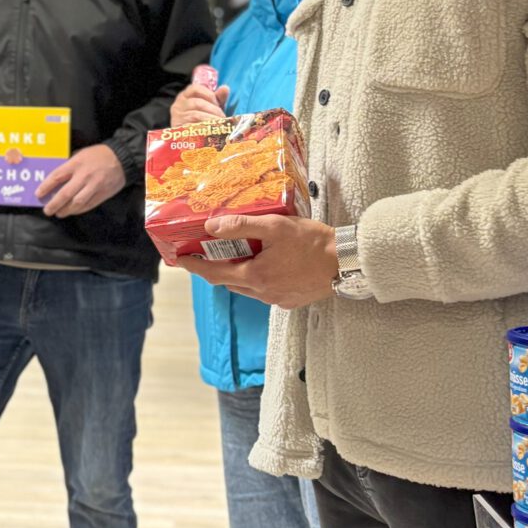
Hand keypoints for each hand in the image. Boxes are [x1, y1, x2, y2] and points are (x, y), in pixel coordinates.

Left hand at [36, 144, 127, 217]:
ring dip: (66, 210)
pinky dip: (78, 210)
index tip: (38, 194)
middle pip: (65, 194)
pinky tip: (72, 211)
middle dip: (54, 204)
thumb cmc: (98, 155)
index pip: (57, 177)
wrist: (122, 159)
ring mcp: (94, 187)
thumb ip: (69, 165)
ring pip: (77, 203)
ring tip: (58, 213)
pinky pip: (88, 205)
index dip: (46, 187)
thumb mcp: (81, 154)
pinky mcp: (102, 194)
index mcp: (76, 164)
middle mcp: (84, 176)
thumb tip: (57, 179)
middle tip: (47, 211)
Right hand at [169, 83, 230, 126]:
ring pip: (196, 115)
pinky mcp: (178, 130)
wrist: (189, 140)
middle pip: (197, 103)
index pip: (195, 88)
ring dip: (211, 120)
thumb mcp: (210, 107)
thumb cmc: (202, 120)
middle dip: (214, 110)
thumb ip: (217, 98)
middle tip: (223, 118)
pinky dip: (205, 129)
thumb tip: (225, 88)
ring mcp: (177, 118)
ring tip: (221, 125)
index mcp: (185, 96)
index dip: (209, 94)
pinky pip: (193, 128)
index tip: (218, 103)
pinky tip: (213, 132)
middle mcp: (178, 105)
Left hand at [169, 216, 338, 308]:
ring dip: (236, 273)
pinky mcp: (291, 301)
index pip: (213, 273)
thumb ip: (241, 226)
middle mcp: (262, 293)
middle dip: (214, 268)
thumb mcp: (275, 227)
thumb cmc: (313, 243)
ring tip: (235, 255)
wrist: (347, 263)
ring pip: (246, 288)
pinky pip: (264, 292)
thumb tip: (212, 227)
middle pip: (228, 281)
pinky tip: (264, 265)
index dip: (194, 266)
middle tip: (204, 253)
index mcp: (255, 276)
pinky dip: (256, 279)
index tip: (180, 260)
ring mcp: (277, 299)